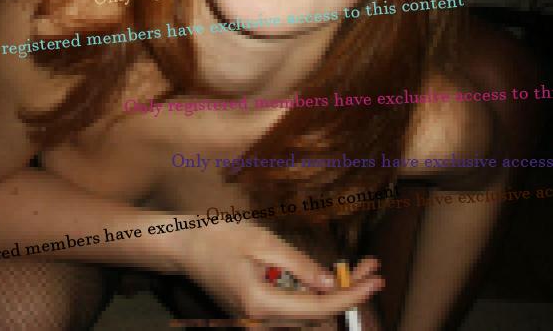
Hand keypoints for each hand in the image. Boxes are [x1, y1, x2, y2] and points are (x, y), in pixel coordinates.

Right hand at [178, 218, 383, 324]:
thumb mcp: (261, 241)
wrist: (181, 245)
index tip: (376, 282)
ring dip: (333, 294)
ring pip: (306, 315)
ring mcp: (256, 320)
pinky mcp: (255, 312)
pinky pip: (291, 308)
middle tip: (374, 268)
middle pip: (316, 317)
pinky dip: (313, 293)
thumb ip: (298, 265)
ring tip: (359, 268)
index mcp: (260, 304)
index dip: (351, 297)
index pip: (317, 310)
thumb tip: (331, 284)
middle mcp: (259, 321)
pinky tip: (327, 275)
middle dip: (349, 294)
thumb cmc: (217, 237)